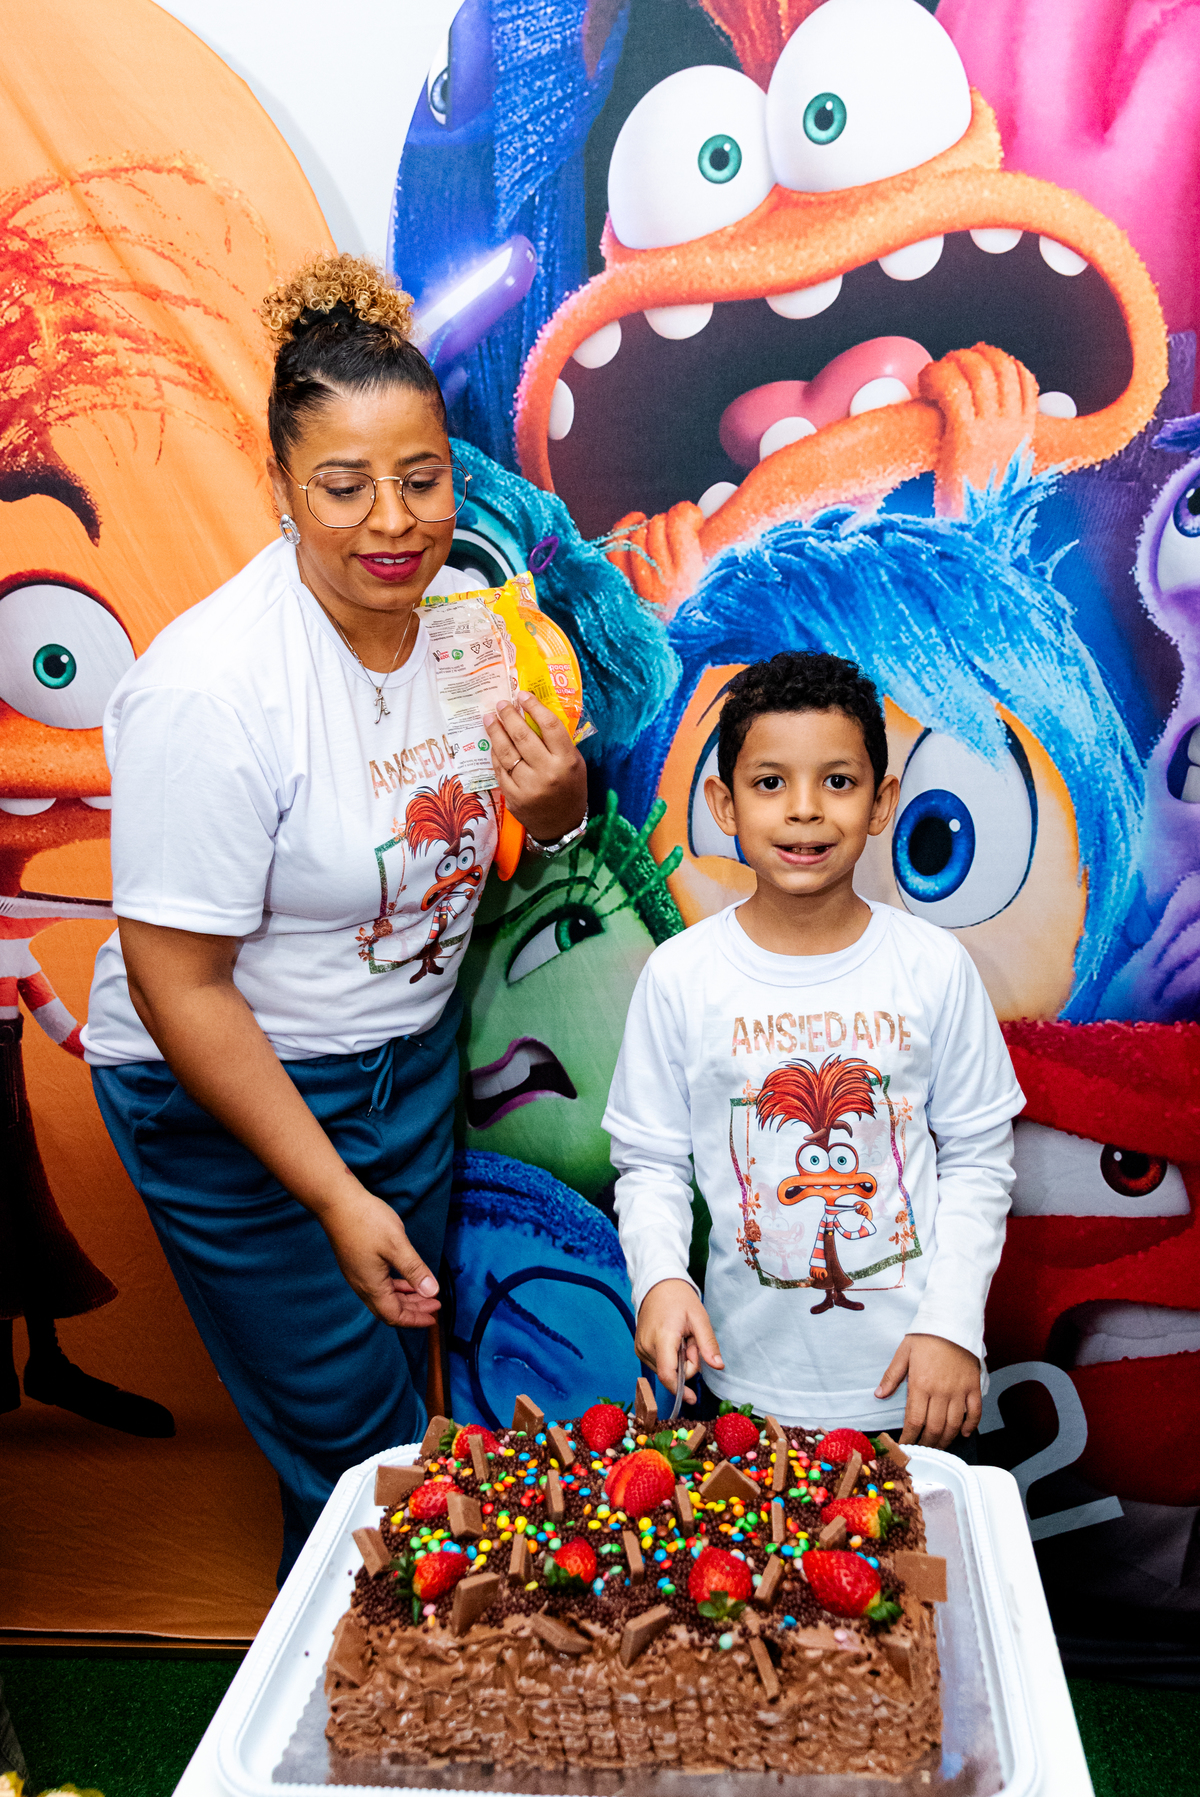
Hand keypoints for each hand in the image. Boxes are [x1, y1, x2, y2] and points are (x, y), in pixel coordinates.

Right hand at [318, 1190, 440, 1327]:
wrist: (337, 1203)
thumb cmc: (367, 1221)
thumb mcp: (397, 1245)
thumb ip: (414, 1270)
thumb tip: (432, 1292)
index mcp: (371, 1286)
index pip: (394, 1315)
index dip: (415, 1320)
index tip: (434, 1318)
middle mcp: (362, 1285)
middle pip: (389, 1310)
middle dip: (413, 1311)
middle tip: (434, 1305)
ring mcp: (357, 1275)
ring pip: (383, 1298)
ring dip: (405, 1299)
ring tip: (424, 1293)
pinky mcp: (356, 1265)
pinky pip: (378, 1286)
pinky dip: (395, 1287)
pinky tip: (405, 1280)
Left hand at [485, 691, 586, 842]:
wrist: (562, 825)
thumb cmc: (570, 788)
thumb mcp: (574, 763)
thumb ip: (558, 742)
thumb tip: (534, 713)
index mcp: (566, 761)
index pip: (549, 726)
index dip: (534, 707)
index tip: (523, 695)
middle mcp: (547, 772)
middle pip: (523, 736)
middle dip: (509, 716)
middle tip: (501, 704)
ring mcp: (528, 786)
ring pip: (507, 752)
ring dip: (495, 732)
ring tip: (490, 718)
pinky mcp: (513, 797)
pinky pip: (500, 769)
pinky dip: (495, 754)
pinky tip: (493, 742)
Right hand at [635, 1278, 723, 1404]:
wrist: (657, 1285)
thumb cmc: (680, 1299)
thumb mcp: (699, 1318)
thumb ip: (708, 1343)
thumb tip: (718, 1366)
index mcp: (662, 1337)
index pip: (668, 1374)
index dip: (681, 1389)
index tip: (693, 1399)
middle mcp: (647, 1346)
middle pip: (671, 1372)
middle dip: (687, 1363)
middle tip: (692, 1341)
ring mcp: (640, 1348)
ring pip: (666, 1369)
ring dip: (679, 1360)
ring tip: (681, 1337)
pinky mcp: (639, 1349)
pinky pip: (659, 1364)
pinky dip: (670, 1357)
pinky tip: (672, 1340)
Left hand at [874, 1332, 981, 1448]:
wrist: (953, 1322)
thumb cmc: (925, 1336)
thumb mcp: (903, 1353)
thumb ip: (892, 1376)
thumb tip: (879, 1395)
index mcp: (921, 1384)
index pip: (914, 1421)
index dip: (909, 1438)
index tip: (904, 1446)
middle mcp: (941, 1392)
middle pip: (934, 1428)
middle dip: (926, 1444)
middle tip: (921, 1450)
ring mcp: (959, 1391)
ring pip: (954, 1425)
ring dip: (946, 1439)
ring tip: (938, 1446)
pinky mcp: (973, 1387)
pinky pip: (975, 1413)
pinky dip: (970, 1426)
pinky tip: (963, 1433)